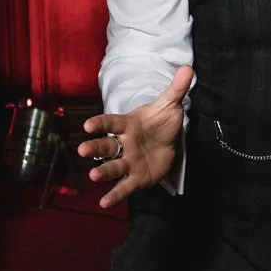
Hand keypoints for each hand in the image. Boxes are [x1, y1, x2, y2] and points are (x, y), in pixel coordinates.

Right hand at [77, 65, 192, 210]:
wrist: (168, 140)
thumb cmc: (162, 121)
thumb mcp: (170, 104)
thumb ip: (176, 88)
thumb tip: (187, 67)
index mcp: (128, 124)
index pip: (112, 122)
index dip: (101, 123)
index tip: (88, 125)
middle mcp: (123, 143)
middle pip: (106, 145)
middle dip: (95, 147)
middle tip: (82, 150)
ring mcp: (128, 161)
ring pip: (113, 166)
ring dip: (103, 171)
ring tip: (93, 176)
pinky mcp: (135, 177)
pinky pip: (124, 186)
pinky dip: (114, 194)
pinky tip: (104, 203)